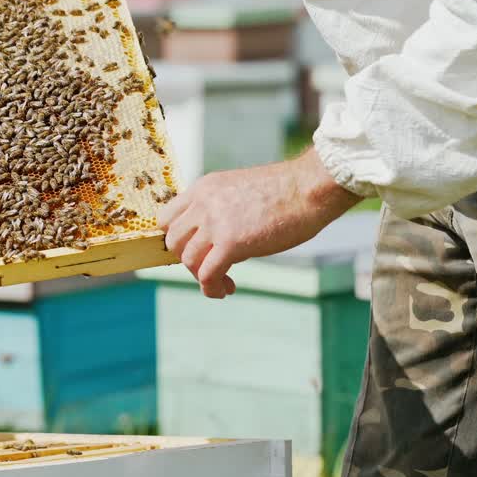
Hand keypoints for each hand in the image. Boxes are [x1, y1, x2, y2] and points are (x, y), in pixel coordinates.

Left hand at [158, 148, 362, 297]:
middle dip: (188, 259)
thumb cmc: (286, 192)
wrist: (309, 188)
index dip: (178, 239)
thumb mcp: (240, 191)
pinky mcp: (231, 243)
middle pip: (173, 241)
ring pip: (187, 260)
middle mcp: (203, 203)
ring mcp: (215, 222)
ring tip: (223, 283)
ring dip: (201, 277)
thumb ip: (220, 210)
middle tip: (211, 268)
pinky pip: (206, 274)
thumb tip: (214, 241)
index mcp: (204, 187)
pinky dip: (212, 288)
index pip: (167, 217)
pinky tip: (227, 288)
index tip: (196, 250)